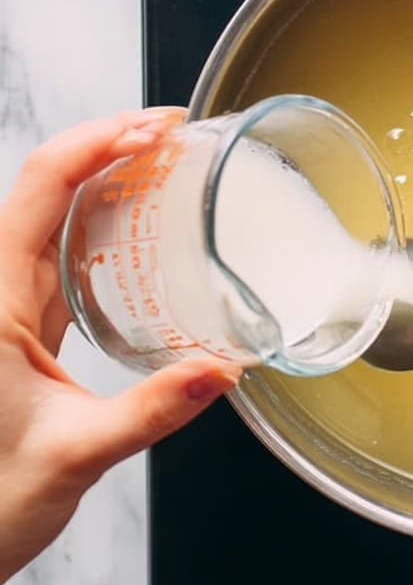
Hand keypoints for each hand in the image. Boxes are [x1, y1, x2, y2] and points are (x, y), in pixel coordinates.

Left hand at [0, 109, 241, 584]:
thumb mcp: (77, 454)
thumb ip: (153, 410)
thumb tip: (221, 370)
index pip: (39, 189)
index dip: (96, 145)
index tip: (152, 130)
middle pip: (45, 187)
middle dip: (108, 146)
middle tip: (171, 134)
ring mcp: (8, 308)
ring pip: (52, 217)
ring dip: (104, 181)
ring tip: (160, 162)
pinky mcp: (25, 330)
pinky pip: (62, 256)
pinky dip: (100, 229)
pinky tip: (138, 230)